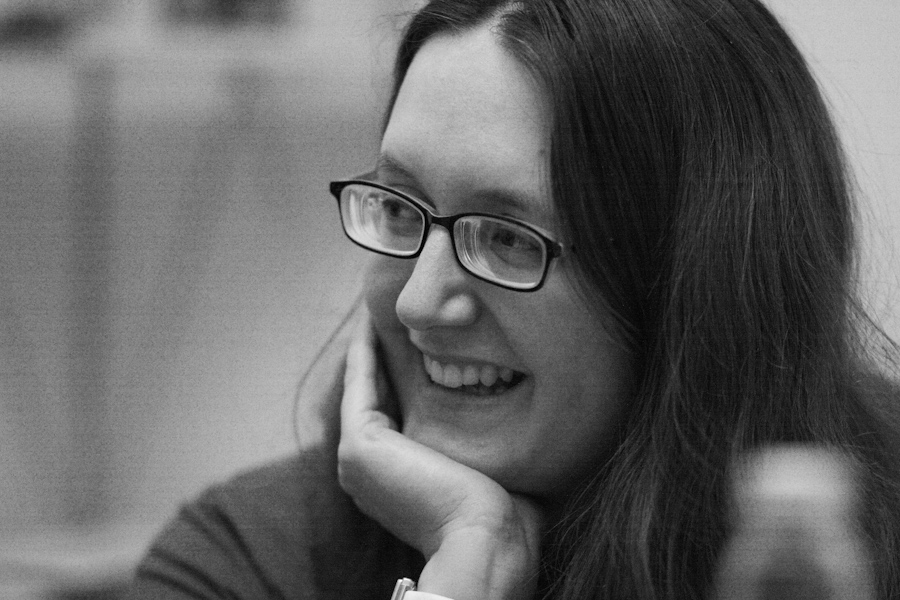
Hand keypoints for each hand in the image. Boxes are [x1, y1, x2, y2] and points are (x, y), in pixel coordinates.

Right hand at [337, 311, 543, 599]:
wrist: (488, 538)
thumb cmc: (502, 512)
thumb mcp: (488, 465)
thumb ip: (483, 440)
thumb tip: (509, 408)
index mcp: (392, 481)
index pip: (393, 415)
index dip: (400, 378)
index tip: (417, 342)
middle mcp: (367, 472)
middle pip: (374, 398)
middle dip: (383, 358)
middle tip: (393, 316)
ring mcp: (357, 459)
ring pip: (363, 387)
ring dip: (370, 349)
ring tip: (380, 311)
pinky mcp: (358, 445)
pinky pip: (359, 383)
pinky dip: (363, 352)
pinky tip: (372, 323)